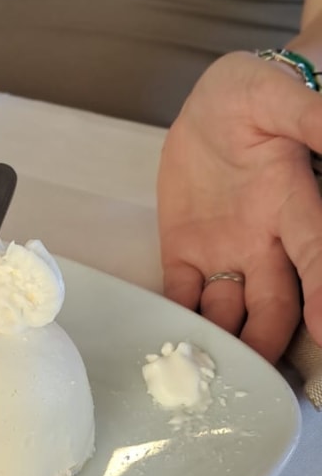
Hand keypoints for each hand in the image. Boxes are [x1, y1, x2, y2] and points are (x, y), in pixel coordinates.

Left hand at [158, 51, 321, 362]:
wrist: (218, 101)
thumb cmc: (258, 93)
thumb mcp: (280, 95)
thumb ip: (311, 116)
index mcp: (296, 203)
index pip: (316, 254)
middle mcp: (267, 240)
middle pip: (275, 304)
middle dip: (268, 341)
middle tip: (257, 381)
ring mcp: (226, 250)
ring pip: (230, 311)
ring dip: (224, 344)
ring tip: (209, 382)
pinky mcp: (186, 251)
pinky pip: (183, 294)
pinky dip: (178, 320)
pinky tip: (168, 349)